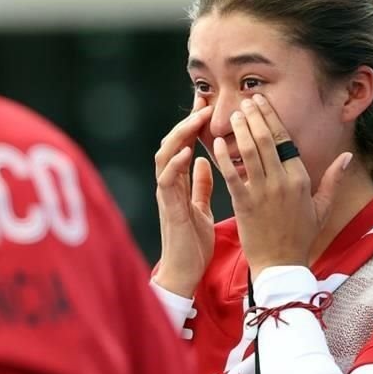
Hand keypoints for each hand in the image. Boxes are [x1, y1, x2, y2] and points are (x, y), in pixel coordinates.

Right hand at [153, 99, 214, 297]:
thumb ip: (200, 186)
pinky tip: (185, 151)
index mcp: (179, 184)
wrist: (183, 273)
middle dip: (187, 120)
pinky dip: (174, 165)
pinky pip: (167, 182)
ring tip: (196, 118)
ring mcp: (166, 195)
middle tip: (203, 100)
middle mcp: (169, 185)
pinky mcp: (168, 209)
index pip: (183, 145)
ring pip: (165, 156)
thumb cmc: (192, 244)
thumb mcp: (201, 208)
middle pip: (171, 144)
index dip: (193, 123)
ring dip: (180, 136)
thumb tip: (203, 163)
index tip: (207, 102)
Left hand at [211, 94, 352, 280]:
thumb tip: (347, 156)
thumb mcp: (322, 208)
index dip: (272, 118)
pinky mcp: (245, 204)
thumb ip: (333, 180)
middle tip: (245, 100)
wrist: (281, 265)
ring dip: (241, 130)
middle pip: (266, 140)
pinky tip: (216, 143)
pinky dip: (224, 157)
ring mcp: (263, 192)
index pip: (285, 140)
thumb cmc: (301, 237)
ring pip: (250, 152)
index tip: (262, 102)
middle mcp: (283, 182)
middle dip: (255, 116)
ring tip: (234, 114)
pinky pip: (233, 175)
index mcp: (301, 179)